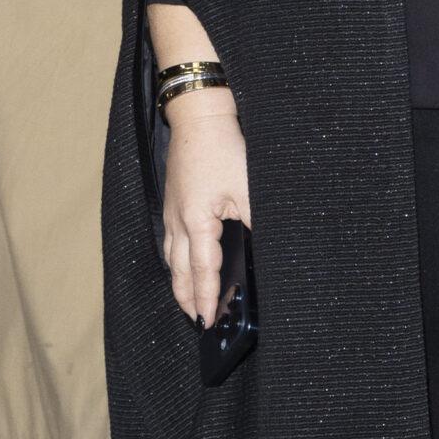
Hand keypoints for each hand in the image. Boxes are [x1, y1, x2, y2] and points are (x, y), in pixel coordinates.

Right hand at [161, 89, 250, 324]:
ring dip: (181, 282)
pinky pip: (172, 241)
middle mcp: (178, 221)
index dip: (207, 299)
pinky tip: (186, 264)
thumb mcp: (248, 189)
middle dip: (188, 298)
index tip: (209, 322)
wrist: (199, 116)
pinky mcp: (174, 202)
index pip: (202, 271)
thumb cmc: (222, 148)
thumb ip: (256, 223)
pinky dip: (178, 261)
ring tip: (191, 301)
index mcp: (196, 222)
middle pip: (179, 272)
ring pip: (172, 258)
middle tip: (198, 321)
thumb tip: (265, 250)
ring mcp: (173, 212)